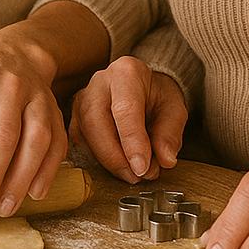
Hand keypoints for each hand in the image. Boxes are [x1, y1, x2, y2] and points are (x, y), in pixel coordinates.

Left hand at [0, 26, 67, 225]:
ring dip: (20, 181)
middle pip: (3, 138)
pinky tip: (33, 193)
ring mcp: (36, 96)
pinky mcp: (55, 109)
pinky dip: (47, 171)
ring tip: (3, 210)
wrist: (15, 53)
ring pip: (35, 141)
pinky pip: (57, 143)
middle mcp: (8, 85)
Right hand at [69, 56, 187, 183]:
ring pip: (84, 135)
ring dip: (107, 161)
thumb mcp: (174, 109)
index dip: (132, 142)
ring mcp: (82, 99)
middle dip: (115, 157)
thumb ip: (170, 133)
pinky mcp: (75, 117)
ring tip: (132, 173)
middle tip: (137, 176)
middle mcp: (99, 82)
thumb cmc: (157, 96)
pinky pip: (79, 143)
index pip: (125, 109)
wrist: (143, 88)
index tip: (142, 168)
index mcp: (127, 72)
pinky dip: (97, 160)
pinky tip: (117, 165)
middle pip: (96, 122)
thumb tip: (165, 160)